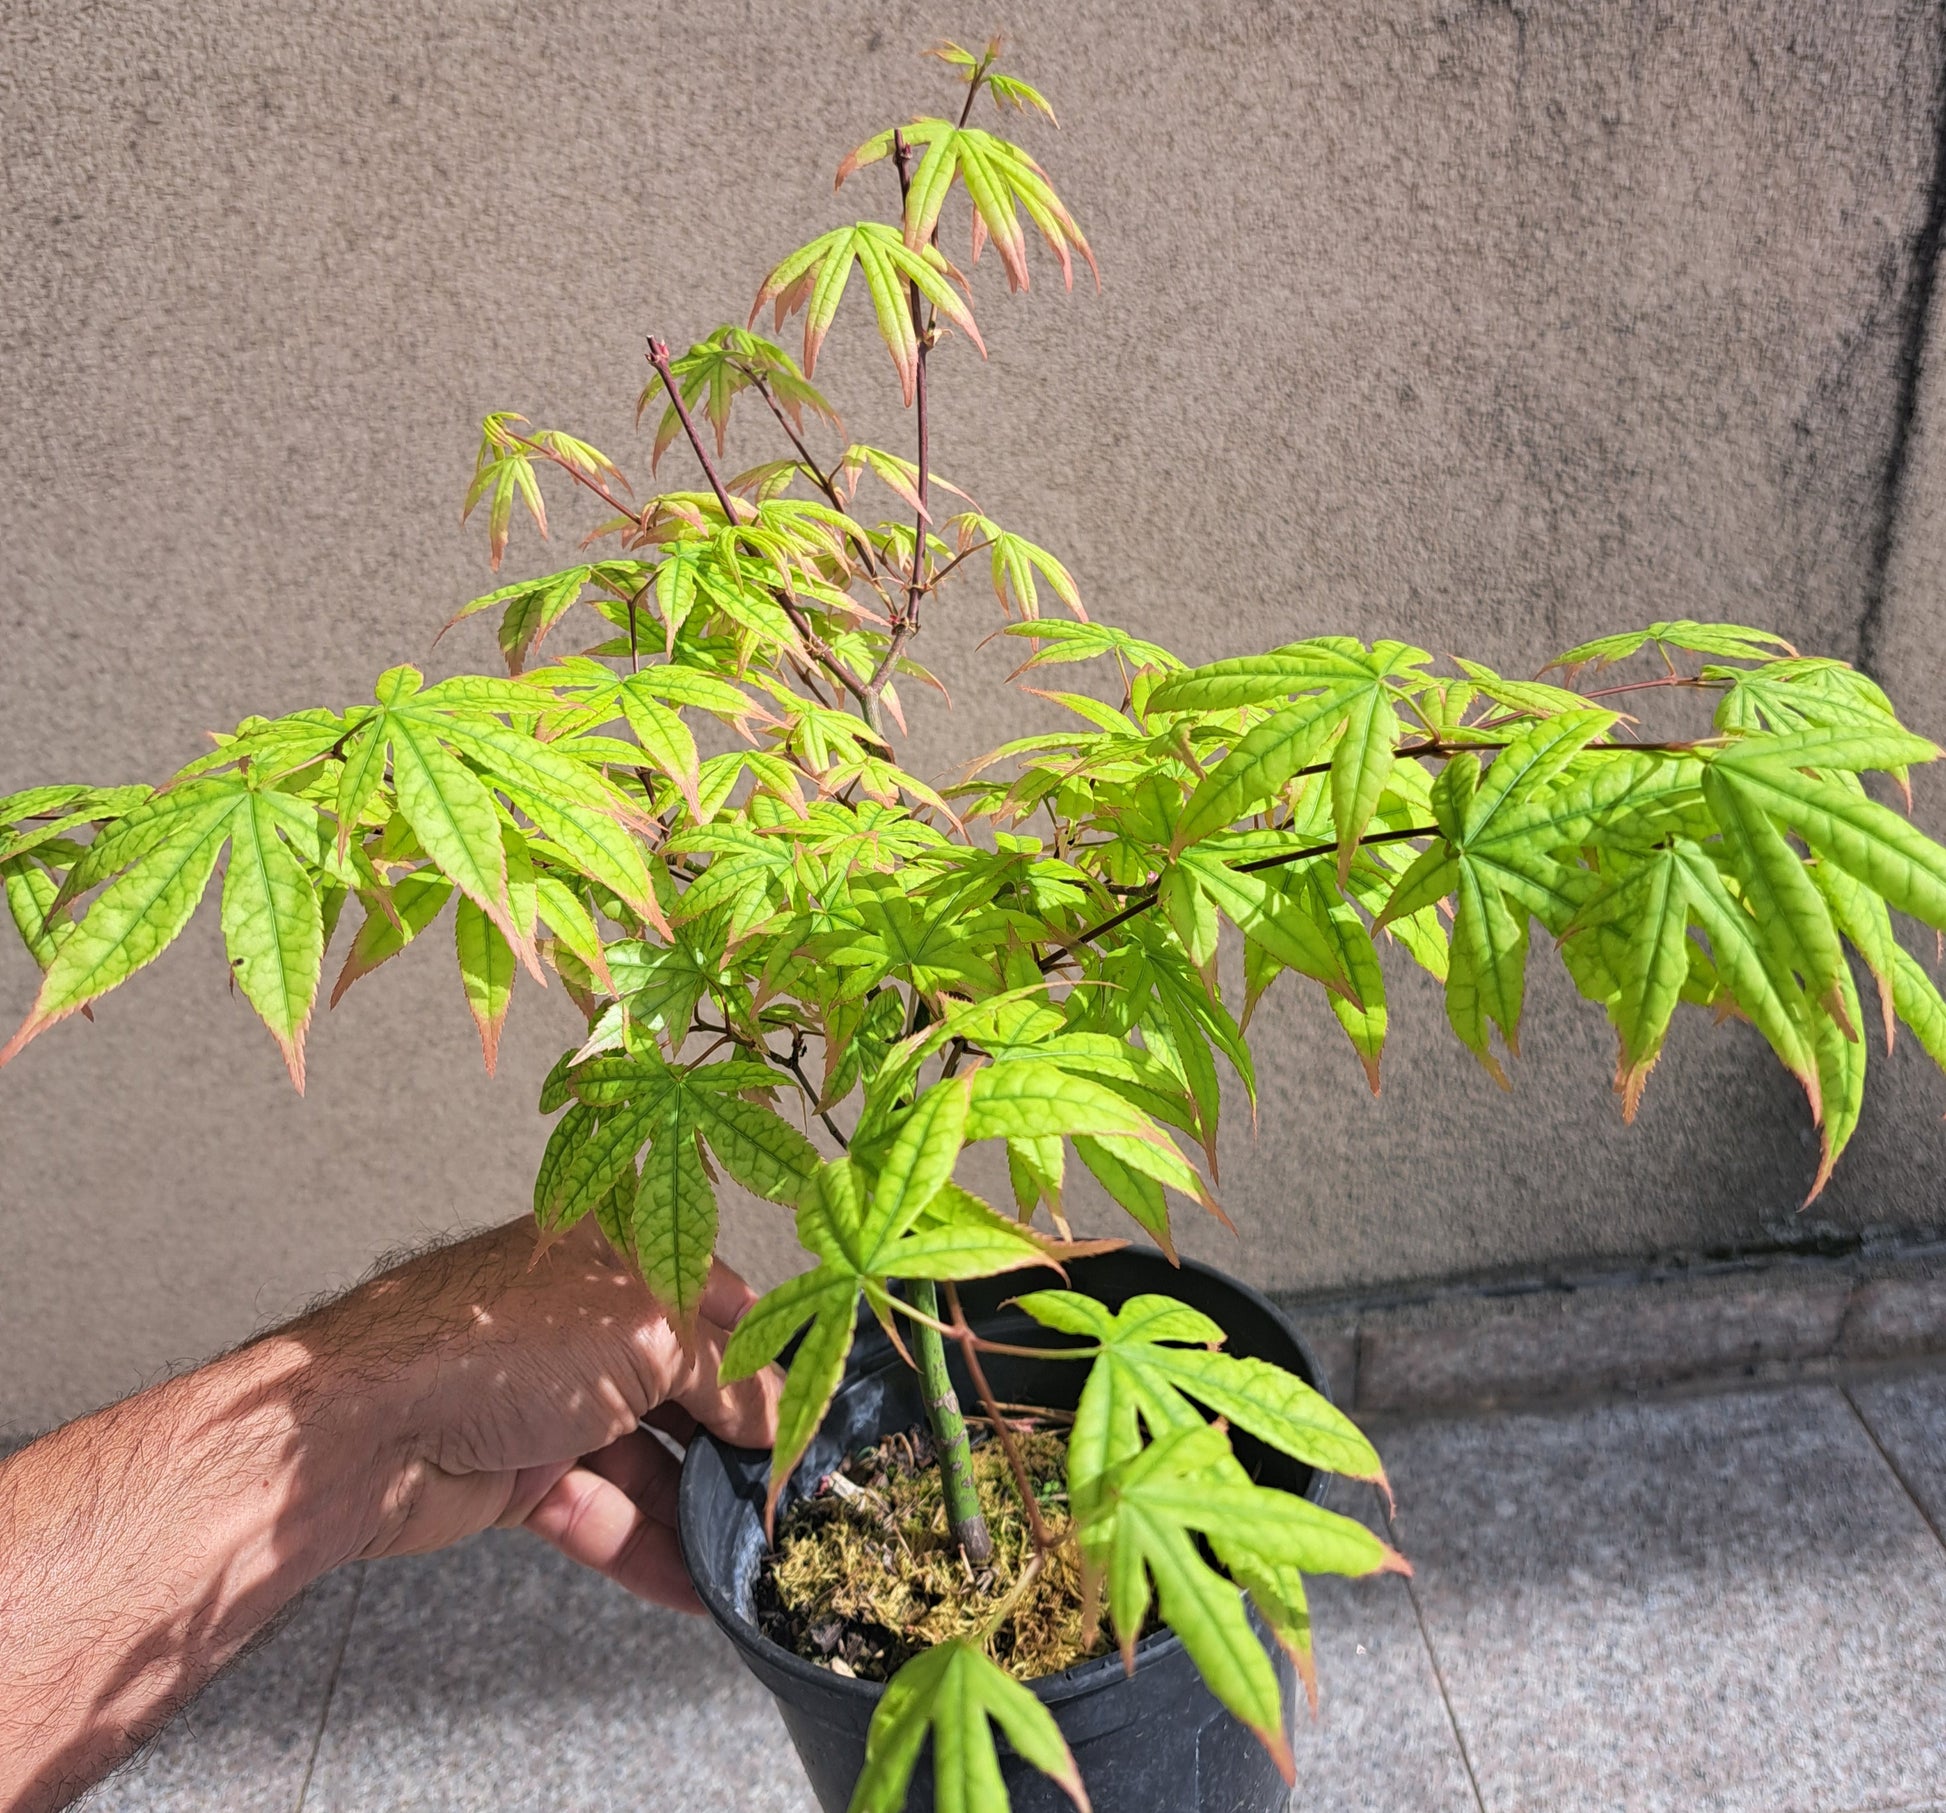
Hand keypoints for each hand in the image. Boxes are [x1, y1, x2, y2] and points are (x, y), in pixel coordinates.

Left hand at [305, 1216, 781, 1611]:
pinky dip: (645, 1548)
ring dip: (697, 1507)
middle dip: (738, 1441)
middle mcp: (584, 1321)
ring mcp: (550, 1399)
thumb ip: (725, 1377)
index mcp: (615, 1256)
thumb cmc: (495, 1343)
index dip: (770, 1352)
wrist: (364, 1429)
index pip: (718, 1300)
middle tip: (794, 1490)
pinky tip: (695, 1588)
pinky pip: (601, 1513)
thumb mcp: (644, 1338)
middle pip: (686, 1386)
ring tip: (754, 1553)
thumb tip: (779, 1420)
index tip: (818, 1406)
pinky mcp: (521, 1473)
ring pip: (647, 1459)